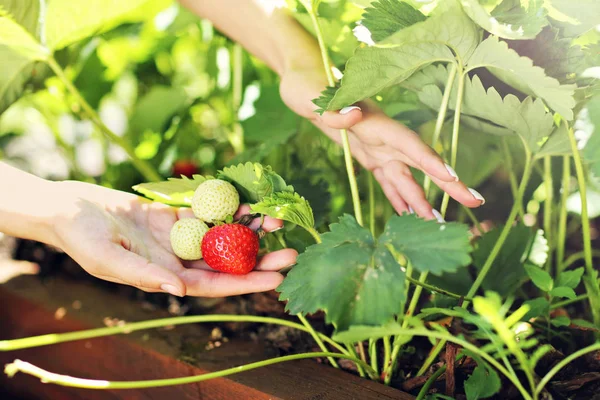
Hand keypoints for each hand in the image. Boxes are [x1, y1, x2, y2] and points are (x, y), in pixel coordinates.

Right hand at [48, 181, 296, 296]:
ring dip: (249, 228)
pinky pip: (208, 209)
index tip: (276, 280)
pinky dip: (227, 205)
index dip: (245, 283)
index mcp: (166, 277)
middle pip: (227, 261)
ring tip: (277, 219)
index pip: (213, 284)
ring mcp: (179, 234)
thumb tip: (179, 291)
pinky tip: (250, 199)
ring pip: (222, 233)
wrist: (67, 206)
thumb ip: (143, 276)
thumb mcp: (107, 259)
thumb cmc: (80, 238)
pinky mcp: (175, 212)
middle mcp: (178, 259)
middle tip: (291, 253)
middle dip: (259, 258)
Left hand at [279, 66, 485, 219]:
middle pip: (421, 164)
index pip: (410, 144)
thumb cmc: (310, 89)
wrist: (306, 87)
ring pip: (406, 180)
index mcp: (378, 123)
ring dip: (421, 202)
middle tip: (474, 202)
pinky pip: (387, 182)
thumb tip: (352, 115)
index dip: (430, 161)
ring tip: (438, 225)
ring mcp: (380, 149)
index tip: (453, 178)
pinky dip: (398, 199)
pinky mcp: (369, 158)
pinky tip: (409, 217)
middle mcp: (385, 138)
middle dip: (447, 184)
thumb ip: (335, 110)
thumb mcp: (318, 97)